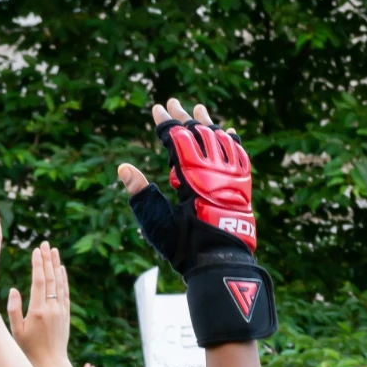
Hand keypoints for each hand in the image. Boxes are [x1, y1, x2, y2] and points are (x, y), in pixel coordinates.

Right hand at [7, 242, 71, 366]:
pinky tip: (61, 270)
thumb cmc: (29, 350)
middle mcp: (51, 308)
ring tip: (54, 250)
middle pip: (50, 278)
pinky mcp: (65, 315)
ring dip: (56, 265)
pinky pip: (65, 292)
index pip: (39, 282)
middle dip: (47, 259)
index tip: (36, 250)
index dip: (38, 264)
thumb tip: (14, 289)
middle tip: (45, 243)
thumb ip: (13, 310)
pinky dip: (63, 279)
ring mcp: (60, 311)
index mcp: (37, 311)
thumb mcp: (16, 332)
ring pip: (59, 283)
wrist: (50, 364)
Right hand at [119, 98, 273, 344]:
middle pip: (198, 133)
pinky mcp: (243, 185)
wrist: (220, 264)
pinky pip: (239, 155)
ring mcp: (231, 177)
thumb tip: (123, 168)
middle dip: (183, 116)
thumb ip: (141, 194)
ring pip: (220, 139)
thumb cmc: (185, 248)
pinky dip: (232, 141)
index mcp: (191, 179)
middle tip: (173, 102)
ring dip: (208, 122)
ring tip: (199, 108)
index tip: (156, 110)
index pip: (176, 140)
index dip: (165, 124)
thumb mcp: (157, 223)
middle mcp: (213, 172)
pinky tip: (228, 131)